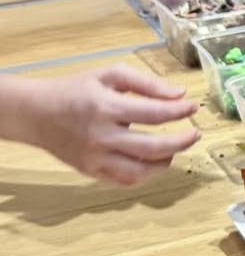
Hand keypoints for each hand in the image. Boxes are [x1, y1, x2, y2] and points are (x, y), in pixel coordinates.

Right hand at [24, 66, 199, 185]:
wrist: (37, 114)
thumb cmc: (77, 90)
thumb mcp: (111, 75)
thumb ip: (147, 83)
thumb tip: (179, 94)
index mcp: (107, 107)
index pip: (154, 114)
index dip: (179, 111)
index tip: (193, 107)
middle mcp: (101, 136)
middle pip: (151, 148)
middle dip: (181, 142)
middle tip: (195, 134)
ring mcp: (95, 158)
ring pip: (140, 171)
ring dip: (165, 162)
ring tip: (175, 149)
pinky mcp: (90, 172)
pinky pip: (124, 180)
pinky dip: (145, 174)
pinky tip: (154, 161)